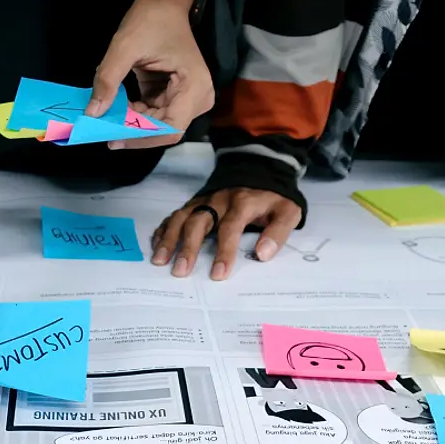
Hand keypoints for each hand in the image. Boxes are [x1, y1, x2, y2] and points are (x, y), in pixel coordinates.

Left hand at [86, 0, 212, 148]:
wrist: (166, 2)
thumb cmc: (151, 18)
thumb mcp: (124, 46)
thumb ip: (108, 80)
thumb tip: (93, 112)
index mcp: (194, 87)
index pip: (170, 129)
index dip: (141, 138)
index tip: (113, 138)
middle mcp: (198, 98)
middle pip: (164, 130)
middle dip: (133, 130)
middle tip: (102, 128)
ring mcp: (188, 99)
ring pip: (157, 125)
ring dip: (132, 122)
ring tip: (107, 114)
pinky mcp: (175, 97)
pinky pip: (154, 115)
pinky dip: (134, 113)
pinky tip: (117, 106)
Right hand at [151, 188, 303, 280]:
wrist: (260, 169)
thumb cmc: (272, 198)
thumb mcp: (288, 211)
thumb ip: (278, 232)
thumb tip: (262, 254)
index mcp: (242, 203)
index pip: (230, 227)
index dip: (224, 251)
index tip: (219, 274)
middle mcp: (218, 200)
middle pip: (198, 222)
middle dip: (187, 248)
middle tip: (180, 272)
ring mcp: (203, 200)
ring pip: (181, 217)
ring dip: (169, 239)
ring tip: (159, 261)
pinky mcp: (194, 202)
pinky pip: (175, 215)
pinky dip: (163, 230)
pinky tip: (156, 246)